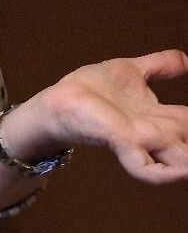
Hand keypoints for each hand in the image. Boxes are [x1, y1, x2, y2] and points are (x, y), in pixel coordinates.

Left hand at [37, 49, 187, 182]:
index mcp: (163, 118)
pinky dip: (162, 173)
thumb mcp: (132, 71)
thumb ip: (160, 66)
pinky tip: (179, 173)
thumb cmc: (91, 89)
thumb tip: (186, 59)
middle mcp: (158, 133)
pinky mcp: (120, 142)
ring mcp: (141, 140)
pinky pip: (144, 167)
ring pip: (181, 160)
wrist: (58, 101)